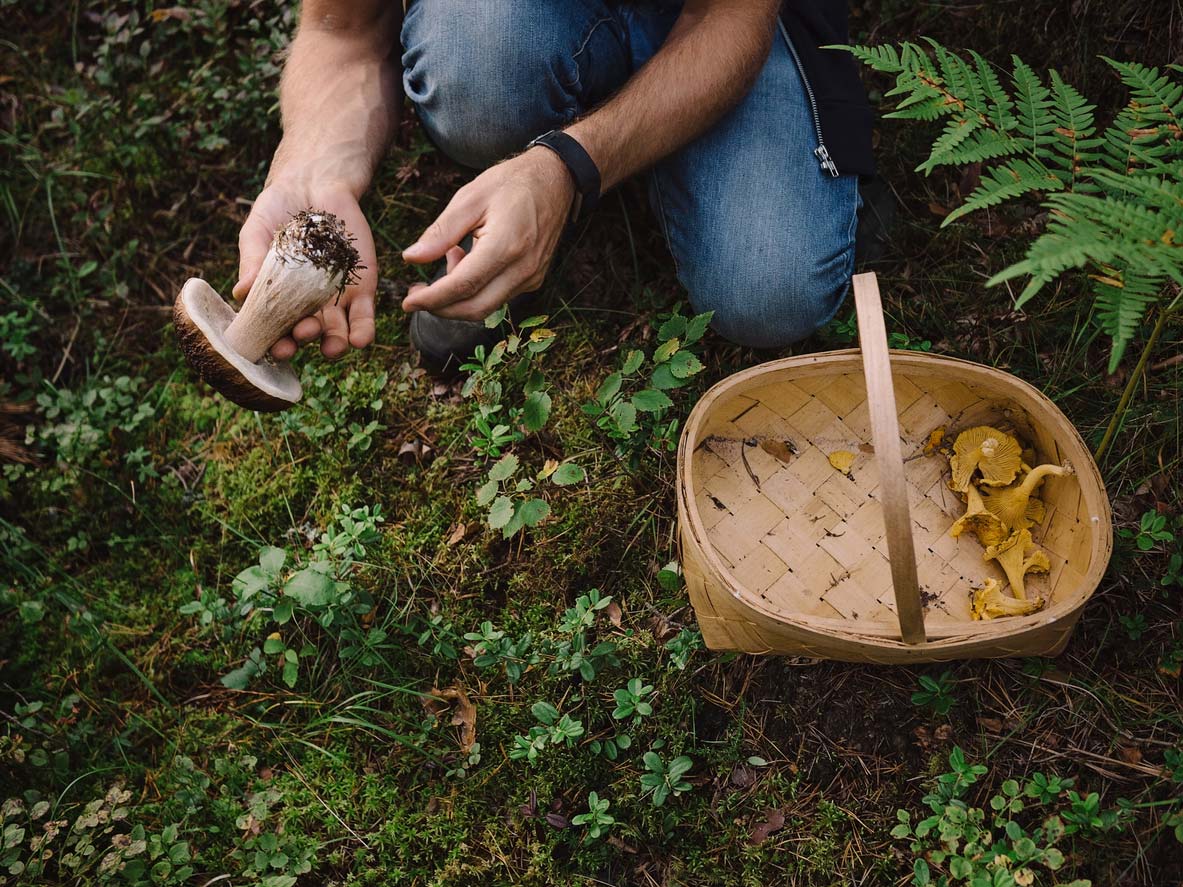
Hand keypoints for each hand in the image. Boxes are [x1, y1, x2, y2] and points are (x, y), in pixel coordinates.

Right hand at [234, 178, 377, 359]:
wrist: (314, 184)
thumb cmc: (277, 211)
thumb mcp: (257, 233)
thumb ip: (252, 261)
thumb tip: (240, 292)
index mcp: (277, 299)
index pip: (275, 329)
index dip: (276, 342)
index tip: (275, 348)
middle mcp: (306, 306)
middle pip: (306, 333)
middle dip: (304, 339)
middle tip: (302, 333)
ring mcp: (335, 298)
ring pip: (337, 332)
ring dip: (334, 344)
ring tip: (331, 347)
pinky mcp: (362, 287)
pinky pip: (364, 316)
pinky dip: (363, 331)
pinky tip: (359, 340)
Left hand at [401, 148, 574, 320]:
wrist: (556, 180)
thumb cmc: (511, 183)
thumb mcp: (470, 198)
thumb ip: (440, 232)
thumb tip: (411, 258)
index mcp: (506, 245)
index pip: (463, 286)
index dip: (432, 299)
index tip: (408, 302)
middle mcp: (523, 268)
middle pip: (475, 307)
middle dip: (441, 307)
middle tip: (417, 294)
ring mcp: (531, 277)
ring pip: (486, 305)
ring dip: (458, 294)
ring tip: (450, 255)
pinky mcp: (533, 279)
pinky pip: (498, 296)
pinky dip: (475, 288)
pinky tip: (469, 258)